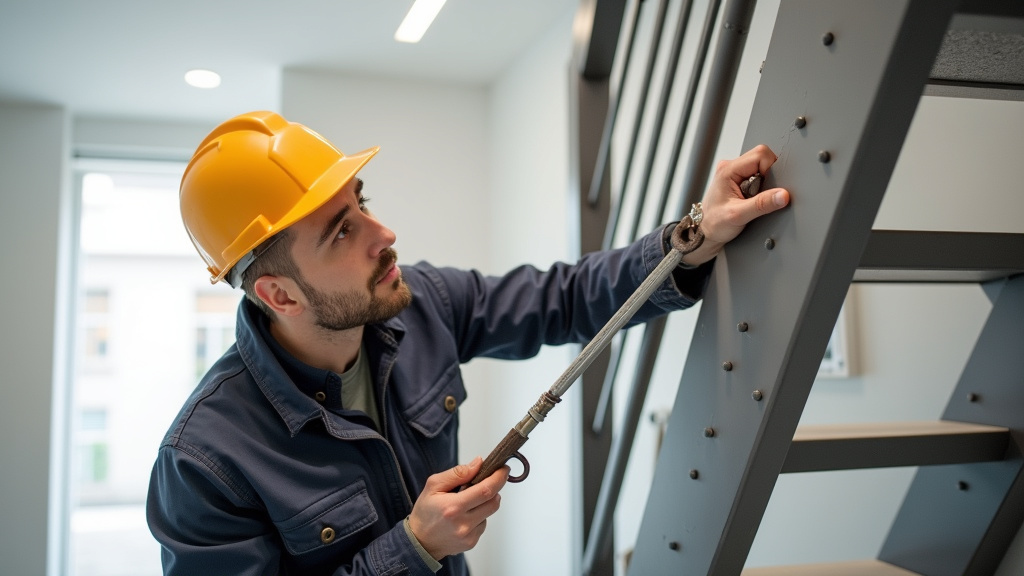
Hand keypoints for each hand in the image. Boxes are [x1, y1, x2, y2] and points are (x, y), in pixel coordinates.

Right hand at [408, 457, 508, 559]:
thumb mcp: (433, 485)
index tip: (503, 469)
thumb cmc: (425, 511)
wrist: (420, 541)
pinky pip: (484, 524)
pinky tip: (465, 516)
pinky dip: (479, 516)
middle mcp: (463, 524)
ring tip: (469, 501)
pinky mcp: (471, 542)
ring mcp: (468, 536)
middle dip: (496, 488)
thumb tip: (478, 464)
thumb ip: (457, 473)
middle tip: (490, 479)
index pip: (485, 490)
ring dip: (485, 502)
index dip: (498, 478)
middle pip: (493, 502)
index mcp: (453, 507)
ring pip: (490, 512)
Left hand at [680, 145, 790, 265]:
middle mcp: (730, 167)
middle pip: (762, 157)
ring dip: (764, 182)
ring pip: (761, 166)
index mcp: (728, 169)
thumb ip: (762, 204)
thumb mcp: (739, 215)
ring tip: (753, 198)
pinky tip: (751, 198)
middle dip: (768, 175)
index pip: (760, 154)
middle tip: (759, 194)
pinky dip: (760, 186)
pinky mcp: (738, 179)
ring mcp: (734, 172)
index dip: (770, 169)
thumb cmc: (714, 223)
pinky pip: (757, 175)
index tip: (768, 187)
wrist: (705, 232)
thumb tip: (782, 195)